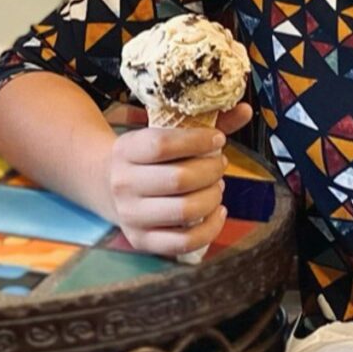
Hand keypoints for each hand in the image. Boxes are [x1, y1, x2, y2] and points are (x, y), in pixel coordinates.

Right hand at [101, 102, 251, 258]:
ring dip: (212, 197)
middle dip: (212, 170)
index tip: (218, 140)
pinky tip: (218, 212)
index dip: (197, 141)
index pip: (162, 145)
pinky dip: (210, 228)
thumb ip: (204, 123)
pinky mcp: (142, 240)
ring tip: (217, 187)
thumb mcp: (164, 134)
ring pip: (185, 211)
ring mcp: (131, 215)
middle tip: (220, 164)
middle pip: (178, 179)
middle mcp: (123, 184)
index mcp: (126, 150)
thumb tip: (246, 109)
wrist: (106, 186)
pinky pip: (184, 241)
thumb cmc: (147, 158)